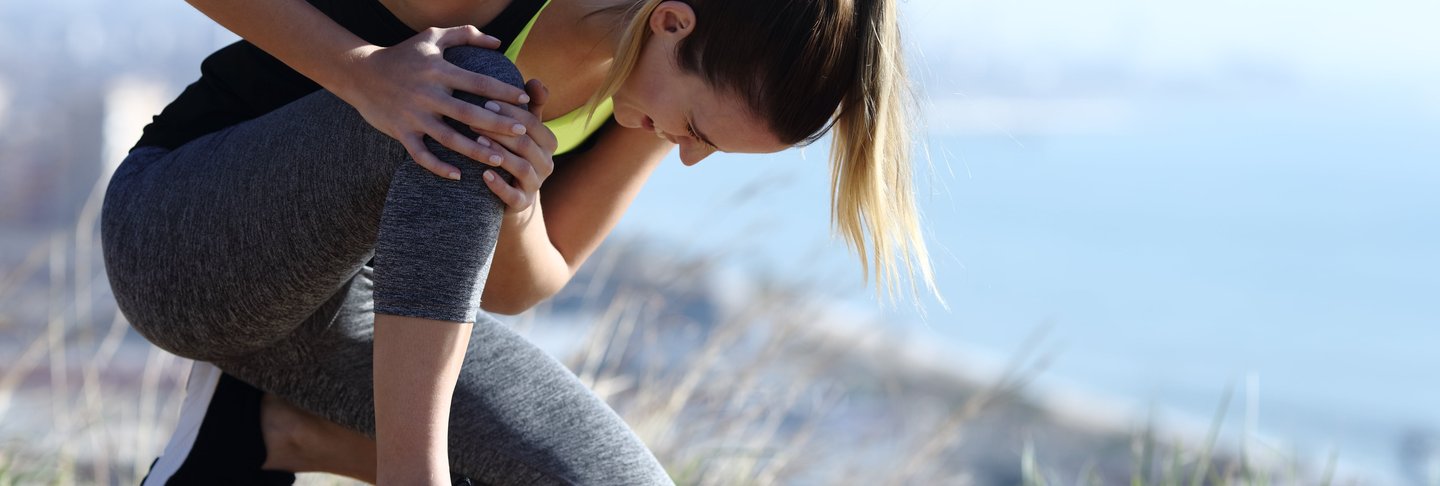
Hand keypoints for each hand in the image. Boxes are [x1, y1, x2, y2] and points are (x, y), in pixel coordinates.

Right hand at [341, 26, 531, 179]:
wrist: (360, 72)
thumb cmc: (403, 54)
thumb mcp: (432, 36)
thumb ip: (466, 34)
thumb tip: (498, 42)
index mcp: (439, 70)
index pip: (478, 82)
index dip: (503, 91)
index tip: (525, 100)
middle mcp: (427, 94)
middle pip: (469, 113)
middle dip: (497, 124)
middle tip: (522, 132)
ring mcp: (413, 115)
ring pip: (449, 138)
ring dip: (475, 150)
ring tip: (500, 159)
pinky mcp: (400, 131)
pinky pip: (420, 154)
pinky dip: (438, 166)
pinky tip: (458, 175)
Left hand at [476, 79, 557, 214]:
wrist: (511, 192)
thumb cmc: (514, 151)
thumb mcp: (522, 128)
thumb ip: (530, 105)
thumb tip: (536, 80)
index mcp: (549, 142)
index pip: (532, 123)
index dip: (509, 112)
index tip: (485, 102)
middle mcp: (547, 163)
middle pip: (525, 143)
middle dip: (499, 130)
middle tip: (472, 119)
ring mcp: (536, 185)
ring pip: (521, 167)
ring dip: (498, 153)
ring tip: (476, 142)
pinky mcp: (522, 203)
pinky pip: (513, 195)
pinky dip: (499, 185)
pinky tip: (483, 174)